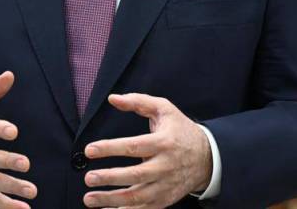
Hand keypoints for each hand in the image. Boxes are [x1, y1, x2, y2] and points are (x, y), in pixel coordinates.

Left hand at [82, 93, 212, 207]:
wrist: (207, 157)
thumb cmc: (180, 130)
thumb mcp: (164, 109)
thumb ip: (138, 101)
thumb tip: (113, 98)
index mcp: (164, 143)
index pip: (134, 146)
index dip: (110, 148)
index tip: (89, 150)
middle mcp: (165, 166)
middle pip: (135, 175)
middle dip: (109, 178)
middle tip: (88, 177)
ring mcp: (165, 186)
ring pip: (137, 197)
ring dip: (111, 200)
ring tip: (89, 198)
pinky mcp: (164, 200)